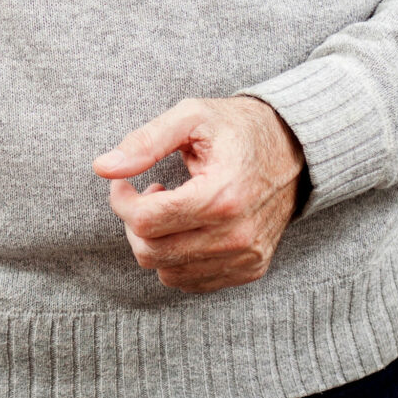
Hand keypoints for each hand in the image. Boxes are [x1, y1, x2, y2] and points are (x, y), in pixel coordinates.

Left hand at [93, 97, 304, 293]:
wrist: (295, 149)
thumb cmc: (237, 128)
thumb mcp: (190, 116)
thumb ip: (145, 141)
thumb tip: (102, 168)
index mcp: (222, 195)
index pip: (146, 221)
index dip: (122, 201)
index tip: (123, 182)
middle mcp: (237, 235)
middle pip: (151, 252)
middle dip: (135, 222)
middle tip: (148, 193)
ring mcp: (246, 257)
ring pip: (167, 272)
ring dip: (156, 241)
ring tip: (172, 207)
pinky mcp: (250, 269)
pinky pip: (191, 281)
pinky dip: (176, 258)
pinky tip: (188, 226)